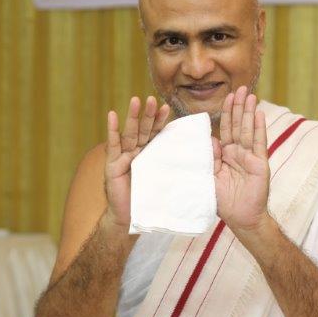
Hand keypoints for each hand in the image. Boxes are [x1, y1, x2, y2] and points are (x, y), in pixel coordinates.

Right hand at [105, 96, 169, 227]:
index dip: (160, 121)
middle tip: (152, 98)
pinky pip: (113, 146)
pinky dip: (112, 130)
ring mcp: (123, 157)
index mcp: (150, 154)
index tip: (167, 107)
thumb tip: (205, 158)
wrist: (131, 217)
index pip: (156, 134)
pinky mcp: (112, 165)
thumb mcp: (167, 182)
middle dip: (148, 114)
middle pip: (143, 130)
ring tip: (136, 100)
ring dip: (133, 117)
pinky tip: (111, 114)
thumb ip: (179, 169)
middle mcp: (136, 152)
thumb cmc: (151, 200)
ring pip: (130, 134)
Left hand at [213, 86, 269, 231]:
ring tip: (250, 94)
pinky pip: (258, 142)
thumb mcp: (209, 177)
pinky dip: (259, 127)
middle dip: (238, 106)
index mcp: (225, 155)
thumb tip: (207, 139)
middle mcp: (238, 153)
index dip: (226, 113)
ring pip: (248, 130)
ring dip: (249, 112)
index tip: (226, 96)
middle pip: (238, 125)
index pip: (225, 130)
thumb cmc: (223, 201)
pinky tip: (259, 113)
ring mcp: (250, 157)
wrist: (241, 218)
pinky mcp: (260, 163)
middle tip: (240, 88)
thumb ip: (208, 158)